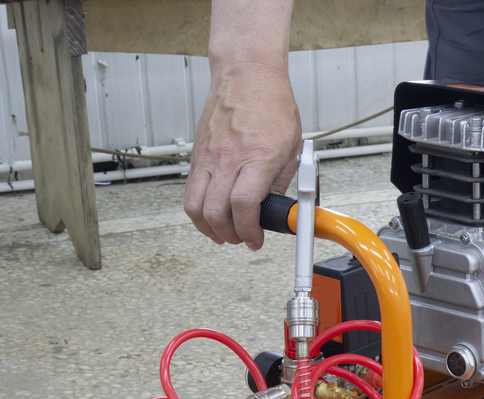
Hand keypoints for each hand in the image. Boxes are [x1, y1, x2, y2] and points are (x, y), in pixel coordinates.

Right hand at [184, 62, 301, 249]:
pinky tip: (211, 213)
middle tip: (241, 238)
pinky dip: (198, 209)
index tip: (255, 238)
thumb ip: (281, 180)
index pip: (244, 205)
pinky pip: (190, 190)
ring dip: (207, 227)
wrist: (246, 74)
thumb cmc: (271, 102)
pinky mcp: (197, 154)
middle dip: (228, 235)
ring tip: (223, 233)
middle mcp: (228, 158)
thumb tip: (275, 207)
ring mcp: (208, 156)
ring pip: (194, 205)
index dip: (248, 230)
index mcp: (257, 157)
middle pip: (214, 212)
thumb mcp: (292, 146)